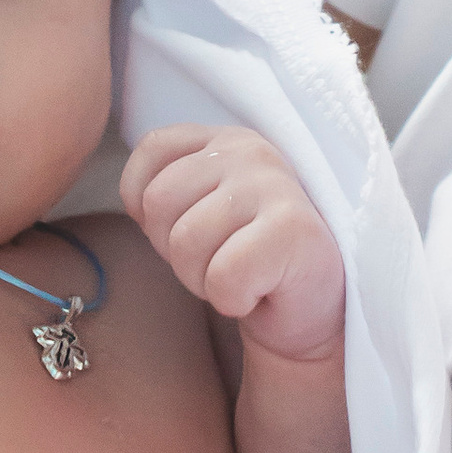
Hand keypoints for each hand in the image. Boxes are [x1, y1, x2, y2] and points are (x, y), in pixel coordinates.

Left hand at [121, 123, 345, 362]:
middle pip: (159, 202)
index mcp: (225, 141)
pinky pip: (222, 276)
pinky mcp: (294, 230)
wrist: (314, 311)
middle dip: (175, 252)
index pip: (152, 149)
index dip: (148, 205)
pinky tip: (259, 292)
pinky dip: (232, 299)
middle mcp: (251, 151)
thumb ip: (170, 191)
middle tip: (217, 263)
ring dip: (203, 280)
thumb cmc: (249, 262)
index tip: (186, 231)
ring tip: (239, 277)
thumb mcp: (204, 212)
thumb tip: (136, 202)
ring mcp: (275, 186)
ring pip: (185, 242)